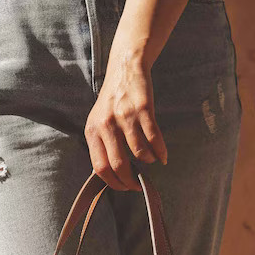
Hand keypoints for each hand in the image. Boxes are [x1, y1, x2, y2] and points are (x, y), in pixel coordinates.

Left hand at [84, 49, 167, 191]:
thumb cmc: (113, 100)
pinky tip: (162, 156)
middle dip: (130, 180)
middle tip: (138, 184)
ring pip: (139, 153)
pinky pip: (154, 139)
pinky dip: (160, 151)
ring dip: (148, 162)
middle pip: (119, 165)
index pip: (100, 167)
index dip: (114, 183)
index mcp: (92, 131)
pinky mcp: (143, 109)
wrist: (125, 68)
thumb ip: (102, 145)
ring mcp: (125, 116)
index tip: (124, 187)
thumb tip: (111, 175)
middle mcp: (106, 124)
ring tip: (151, 161)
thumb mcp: (99, 122)